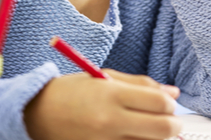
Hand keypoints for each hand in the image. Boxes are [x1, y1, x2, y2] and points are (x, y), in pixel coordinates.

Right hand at [24, 69, 181, 139]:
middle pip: (163, 128)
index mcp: (111, 94)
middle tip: (168, 119)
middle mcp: (111, 120)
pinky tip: (134, 136)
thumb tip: (173, 93)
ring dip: (157, 137)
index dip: (170, 103)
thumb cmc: (71, 92)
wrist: (37, 115)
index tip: (167, 102)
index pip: (159, 102)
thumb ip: (141, 84)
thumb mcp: (104, 78)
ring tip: (149, 128)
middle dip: (173, 124)